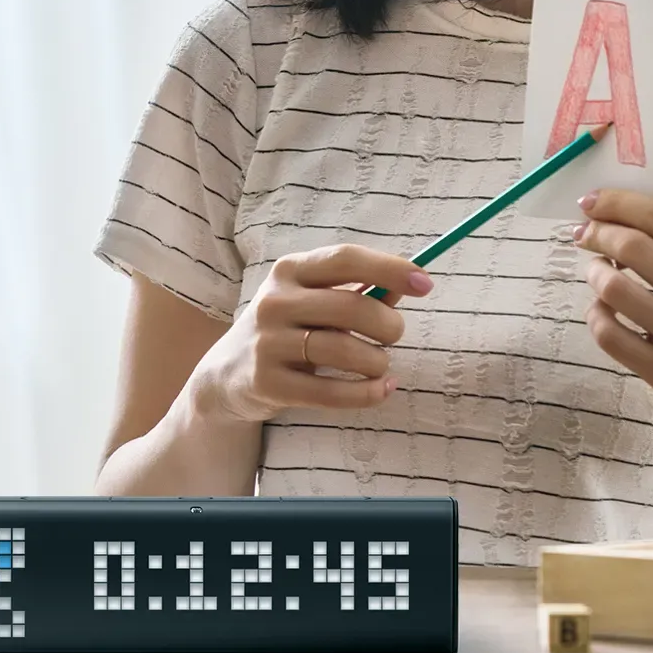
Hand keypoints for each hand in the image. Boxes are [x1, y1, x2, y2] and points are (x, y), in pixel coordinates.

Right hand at [187, 244, 429, 424]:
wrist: (227, 374)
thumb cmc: (286, 330)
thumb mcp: (312, 302)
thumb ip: (358, 293)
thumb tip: (407, 287)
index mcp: (289, 271)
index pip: (345, 259)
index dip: (389, 269)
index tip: (424, 284)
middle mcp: (274, 302)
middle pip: (351, 306)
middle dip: (388, 325)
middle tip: (394, 336)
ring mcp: (268, 343)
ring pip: (343, 350)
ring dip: (377, 361)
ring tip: (380, 366)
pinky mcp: (268, 383)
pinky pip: (331, 392)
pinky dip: (366, 393)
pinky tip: (381, 390)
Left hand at [575, 190, 652, 432]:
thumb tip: (625, 220)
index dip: (616, 203)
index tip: (591, 203)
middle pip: (630, 246)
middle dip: (597, 234)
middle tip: (585, 235)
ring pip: (613, 289)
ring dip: (594, 274)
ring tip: (598, 272)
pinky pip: (609, 334)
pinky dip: (595, 315)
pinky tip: (602, 309)